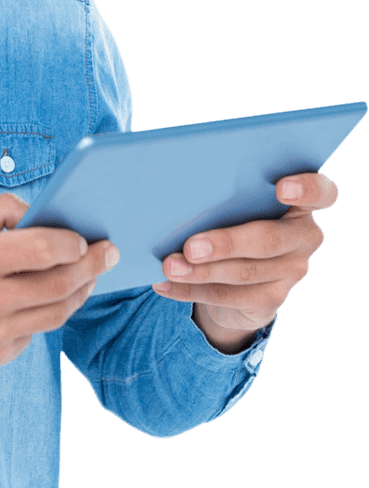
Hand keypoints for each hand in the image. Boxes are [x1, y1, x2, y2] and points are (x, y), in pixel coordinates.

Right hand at [0, 194, 118, 384]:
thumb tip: (39, 213)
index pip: (40, 249)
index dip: (71, 242)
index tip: (84, 237)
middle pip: (58, 285)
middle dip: (92, 265)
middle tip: (109, 252)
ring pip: (55, 314)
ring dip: (80, 292)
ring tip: (90, 275)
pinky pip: (34, 333)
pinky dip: (45, 313)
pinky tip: (48, 298)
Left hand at [152, 172, 336, 350]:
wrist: (239, 271)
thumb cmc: (234, 216)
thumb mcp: (235, 203)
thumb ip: (226, 195)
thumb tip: (178, 193)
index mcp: (301, 203)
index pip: (322, 192)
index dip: (307, 188)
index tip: (281, 188)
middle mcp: (304, 237)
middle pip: (269, 240)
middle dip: (226, 244)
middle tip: (191, 247)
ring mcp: (292, 271)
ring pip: (245, 272)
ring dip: (201, 272)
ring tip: (169, 266)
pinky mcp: (271, 299)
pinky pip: (228, 297)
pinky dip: (191, 289)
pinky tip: (164, 284)